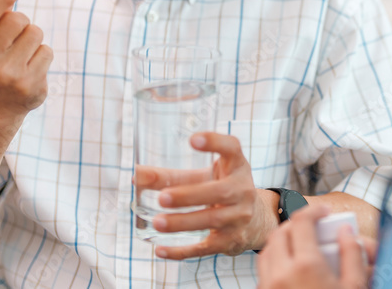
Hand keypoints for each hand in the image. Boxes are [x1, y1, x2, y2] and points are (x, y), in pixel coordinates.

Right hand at [0, 0, 52, 118]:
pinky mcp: (29, 88)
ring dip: (32, 39)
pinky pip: (47, 51)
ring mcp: (7, 78)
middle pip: (18, 19)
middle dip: (21, 22)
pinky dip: (42, 55)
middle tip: (12, 40)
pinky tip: (29, 69)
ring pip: (36, 33)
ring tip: (20, 56)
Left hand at [135, 132, 274, 257]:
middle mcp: (243, 189)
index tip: (193, 139)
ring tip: (157, 222)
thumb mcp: (205, 176)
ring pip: (212, 220)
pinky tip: (161, 249)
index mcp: (236, 166)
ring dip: (182, 222)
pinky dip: (182, 251)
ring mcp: (239, 217)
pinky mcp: (231, 241)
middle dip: (189, 195)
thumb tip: (136, 176)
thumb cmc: (222, 189)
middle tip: (162, 197)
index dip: (215, 142)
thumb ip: (172, 177)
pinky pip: (206, 248)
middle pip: (220, 192)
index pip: (232, 148)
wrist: (255, 221)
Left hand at [258, 205, 376, 288]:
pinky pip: (263, 274)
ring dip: (281, 243)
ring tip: (300, 248)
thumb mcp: (355, 288)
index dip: (314, 211)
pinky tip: (291, 271)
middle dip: (295, 224)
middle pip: (279, 234)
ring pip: (266, 252)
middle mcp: (281, 275)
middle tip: (312, 227)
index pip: (301, 221)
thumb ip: (353, 256)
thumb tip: (348, 233)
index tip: (324, 212)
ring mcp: (269, 287)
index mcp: (306, 266)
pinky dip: (274, 264)